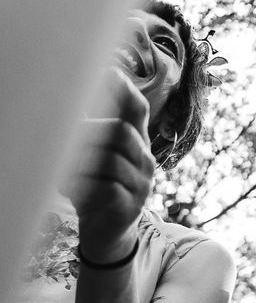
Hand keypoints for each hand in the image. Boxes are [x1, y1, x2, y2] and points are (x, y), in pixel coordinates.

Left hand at [62, 69, 154, 262]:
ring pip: (111, 160)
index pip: (137, 109)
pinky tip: (73, 191)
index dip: (124, 89)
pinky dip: (85, 187)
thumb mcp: (95, 158)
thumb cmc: (98, 189)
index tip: (108, 69)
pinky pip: (107, 188)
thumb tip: (66, 100)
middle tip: (63, 135)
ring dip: (81, 163)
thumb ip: (89, 132)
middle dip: (89, 130)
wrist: (109, 233)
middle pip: (121, 131)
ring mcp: (141, 184)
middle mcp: (145, 160)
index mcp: (137, 143)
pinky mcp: (129, 206)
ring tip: (64, 171)